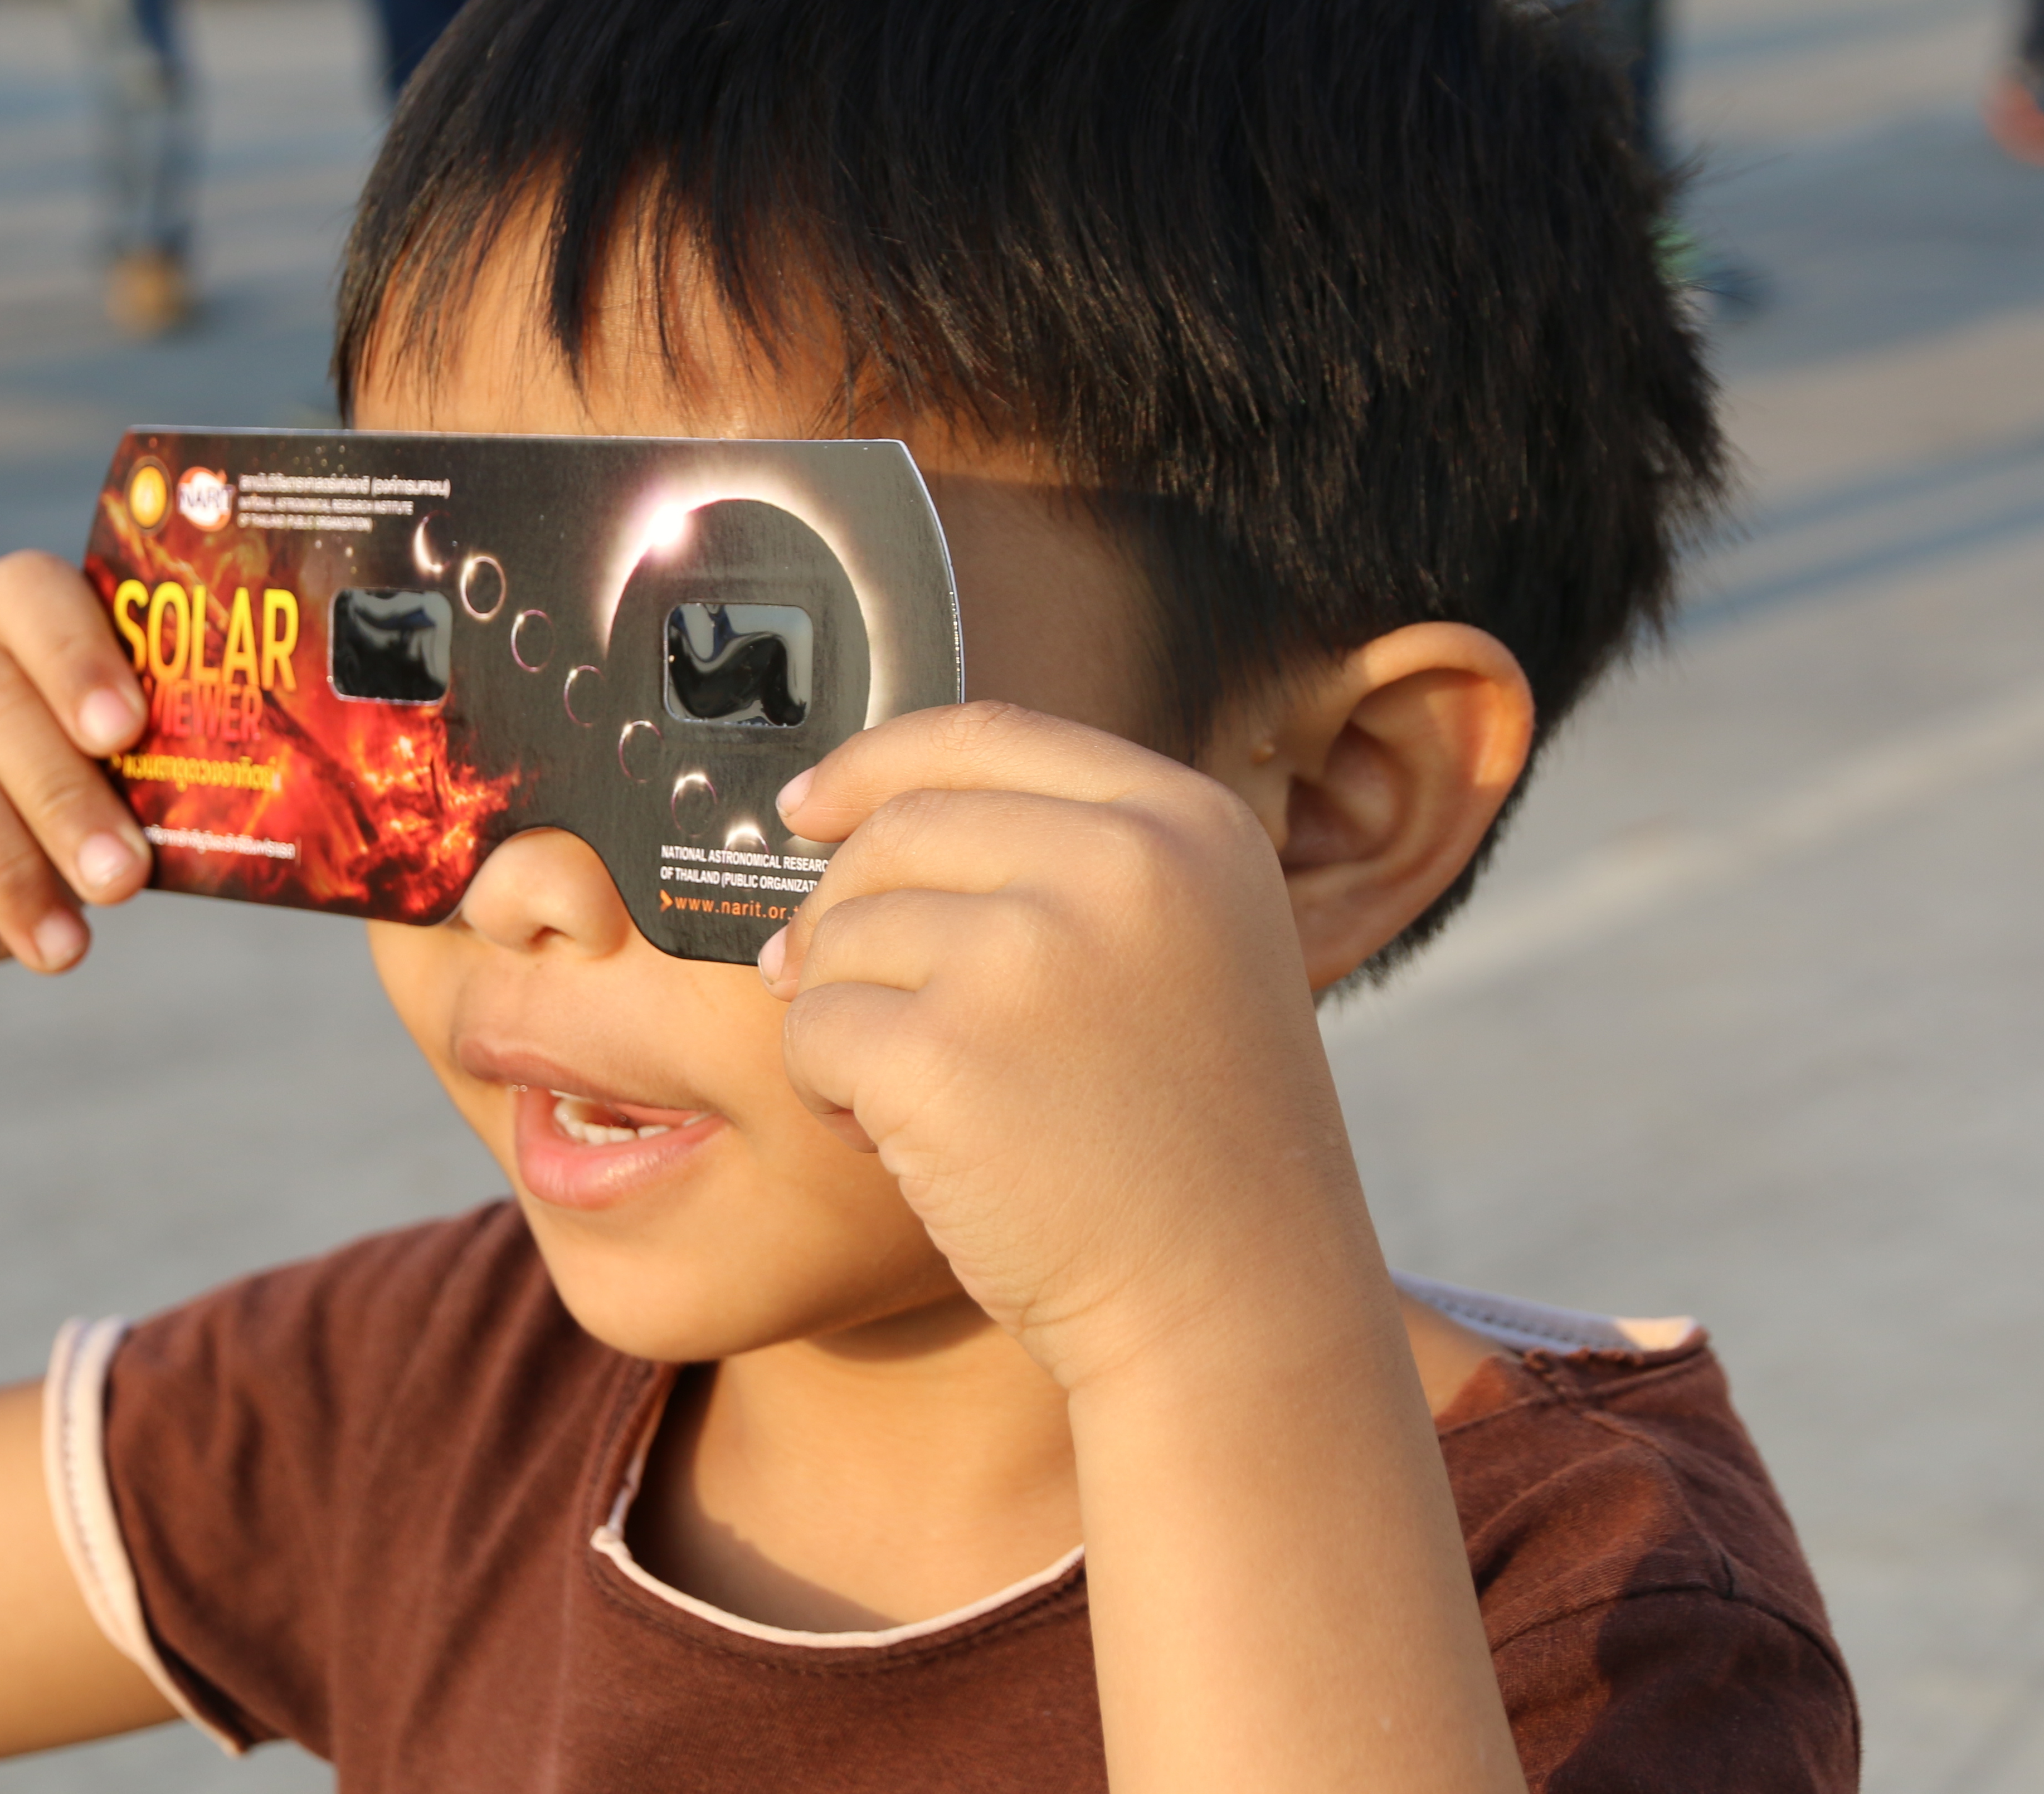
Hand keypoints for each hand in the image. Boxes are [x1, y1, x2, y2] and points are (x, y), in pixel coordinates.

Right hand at [0, 550, 151, 1022]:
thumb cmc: (5, 841)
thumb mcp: (63, 801)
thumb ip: (111, 781)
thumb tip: (184, 817)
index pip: (30, 590)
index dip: (81, 656)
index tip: (128, 732)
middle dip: (65, 798)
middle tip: (124, 883)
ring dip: (8, 870)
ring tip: (63, 948)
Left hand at [761, 702, 1383, 1396]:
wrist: (1237, 1308)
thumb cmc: (1195, 1149)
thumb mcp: (1188, 952)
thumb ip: (1066, 866)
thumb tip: (852, 824)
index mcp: (1187, 823)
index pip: (982, 734)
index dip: (872, 766)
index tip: (806, 808)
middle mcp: (1119, 863)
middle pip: (895, 834)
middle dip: (846, 919)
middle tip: (858, 1009)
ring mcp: (1029, 953)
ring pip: (841, 936)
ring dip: (844, 1020)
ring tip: (924, 1104)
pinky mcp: (945, 1052)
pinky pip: (815, 1033)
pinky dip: (831, 1094)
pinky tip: (904, 1147)